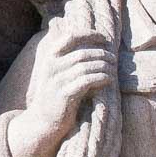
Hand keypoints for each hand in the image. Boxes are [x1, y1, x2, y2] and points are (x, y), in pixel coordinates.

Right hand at [9, 32, 116, 156]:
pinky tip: (108, 79)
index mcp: (50, 58)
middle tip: (113, 57)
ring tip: (113, 68)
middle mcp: (52, 67)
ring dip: (103, 66)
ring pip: (86, 66)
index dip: (88, 35)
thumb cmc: (55, 95)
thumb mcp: (56, 73)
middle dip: (101, 53)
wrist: (42, 121)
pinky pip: (86, 81)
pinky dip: (100, 78)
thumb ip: (68, 60)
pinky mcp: (65, 95)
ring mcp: (57, 81)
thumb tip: (93, 45)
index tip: (103, 37)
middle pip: (82, 53)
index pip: (70, 37)